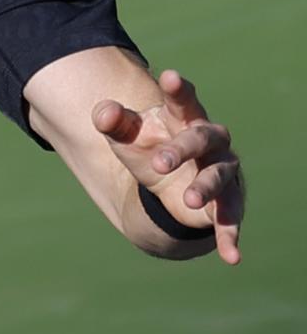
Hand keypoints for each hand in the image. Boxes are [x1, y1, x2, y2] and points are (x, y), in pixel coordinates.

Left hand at [93, 69, 243, 263]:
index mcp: (184, 118)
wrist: (167, 183)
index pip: (183, 100)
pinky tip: (231, 256)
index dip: (178, 89)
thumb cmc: (149, 147)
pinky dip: (230, 235)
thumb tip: (101, 113)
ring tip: (188, 200)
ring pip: (220, 175)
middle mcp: (210, 141)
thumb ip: (112, 120)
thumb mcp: (125, 135)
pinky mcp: (225, 201)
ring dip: (205, 188)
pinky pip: (230, 217)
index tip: (169, 76)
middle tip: (158, 163)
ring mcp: (221, 170)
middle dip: (182, 149)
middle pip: (203, 138)